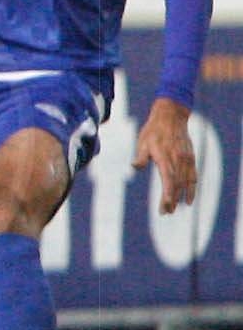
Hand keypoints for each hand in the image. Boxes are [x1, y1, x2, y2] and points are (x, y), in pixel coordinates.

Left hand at [136, 98, 196, 214]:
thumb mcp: (142, 141)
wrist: (171, 117)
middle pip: (177, 185)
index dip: (168, 195)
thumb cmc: (153, 130)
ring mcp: (186, 160)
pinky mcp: (191, 158)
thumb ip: (141, 156)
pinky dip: (192, 188)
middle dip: (172, 200)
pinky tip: (189, 198)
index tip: (165, 207)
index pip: (168, 180)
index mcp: (166, 158)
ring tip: (175, 208)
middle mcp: (178, 160)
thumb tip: (135, 166)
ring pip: (186, 182)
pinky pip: (193, 176)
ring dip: (182, 197)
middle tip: (166, 212)